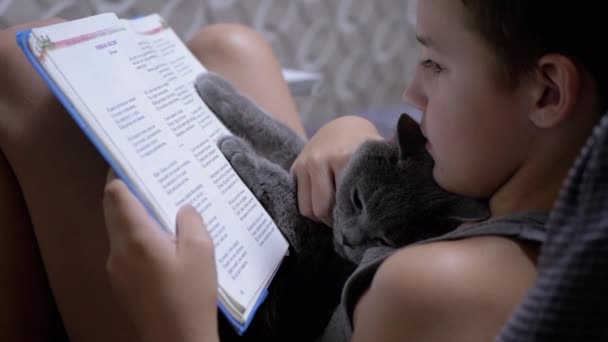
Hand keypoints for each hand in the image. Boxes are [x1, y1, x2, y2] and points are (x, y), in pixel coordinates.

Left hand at [103, 172, 218, 341]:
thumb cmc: (191, 295)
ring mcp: (115, 269)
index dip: (122, 174)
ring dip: (133, 216)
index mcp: (136, 238)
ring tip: (162, 210)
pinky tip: (162, 243)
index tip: (137, 161)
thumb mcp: (202, 252)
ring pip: (117, 230)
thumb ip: (190, 221)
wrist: (178, 340)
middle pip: (111, 210)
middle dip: (127, 192)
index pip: (115, 194)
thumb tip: (182, 209)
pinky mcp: (120, 283)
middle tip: (152, 180)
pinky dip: (136, 236)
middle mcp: (118, 250)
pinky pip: (123, 249)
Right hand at [290, 115, 382, 225]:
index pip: (344, 202)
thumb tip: (392, 207)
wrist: (342, 126)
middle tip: (349, 221)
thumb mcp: (376, 158)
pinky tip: (327, 205)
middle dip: (335, 221)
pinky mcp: (295, 168)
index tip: (362, 222)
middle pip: (322, 209)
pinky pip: (300, 202)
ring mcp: (305, 164)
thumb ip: (385, 176)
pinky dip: (312, 208)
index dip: (353, 218)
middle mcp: (320, 160)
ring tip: (337, 214)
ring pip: (308, 209)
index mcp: (344, 156)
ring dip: (321, 217)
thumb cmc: (365, 148)